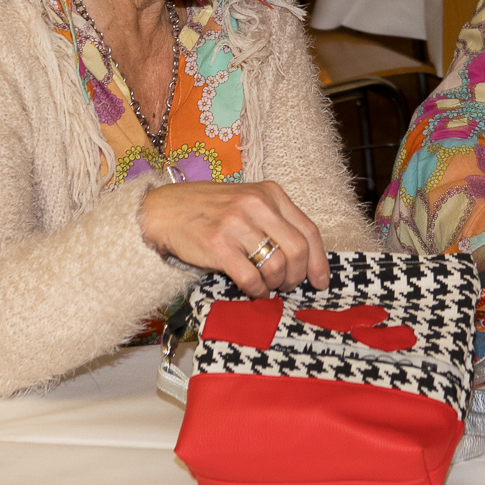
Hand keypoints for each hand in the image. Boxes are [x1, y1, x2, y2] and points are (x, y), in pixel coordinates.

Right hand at [139, 180, 329, 297]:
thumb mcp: (249, 203)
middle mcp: (257, 205)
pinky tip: (254, 291)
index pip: (309, 230)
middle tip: (288, 286)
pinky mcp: (218, 245)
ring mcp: (237, 224)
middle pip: (297, 250)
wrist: (164, 210)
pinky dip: (257, 290)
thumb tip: (303, 258)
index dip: (319, 260)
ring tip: (268, 287)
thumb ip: (275, 222)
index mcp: (271, 193)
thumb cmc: (210, 210)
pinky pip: (251, 277)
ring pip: (276, 265)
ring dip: (276, 284)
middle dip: (297, 276)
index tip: (320, 280)